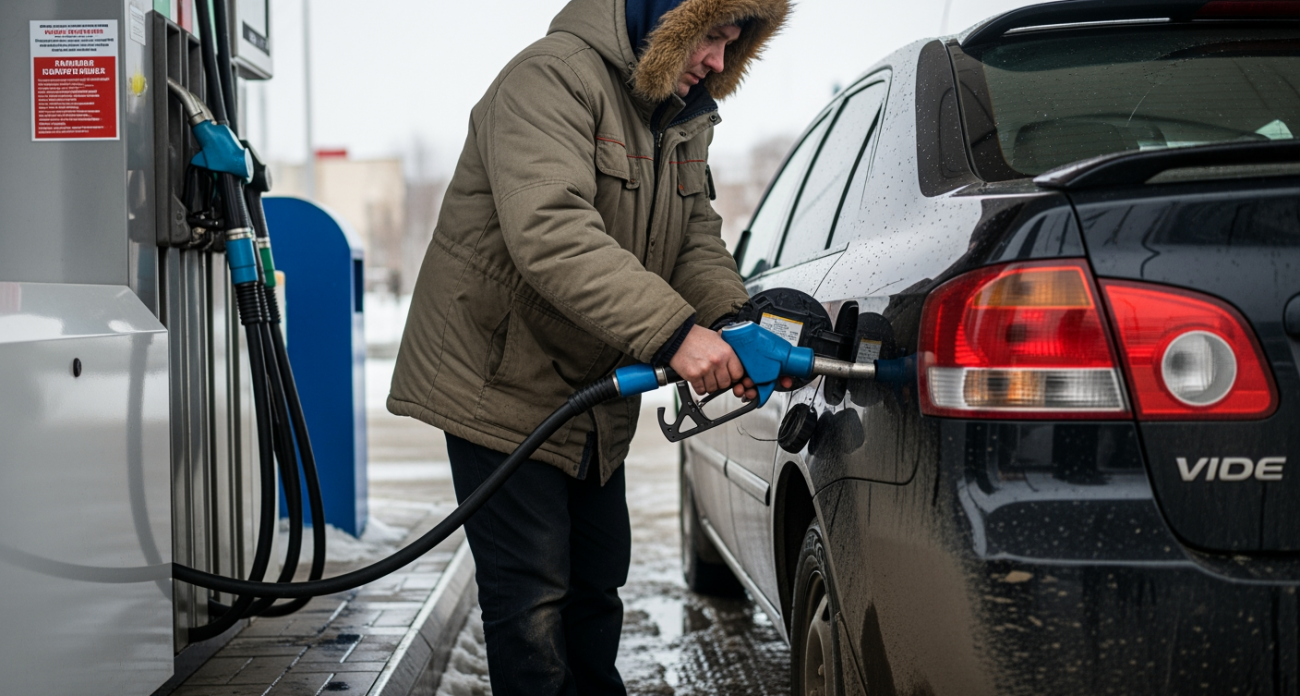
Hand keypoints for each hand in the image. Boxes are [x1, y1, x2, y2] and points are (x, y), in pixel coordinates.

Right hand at [667, 326, 794, 400]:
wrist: (677, 337)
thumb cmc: (696, 337)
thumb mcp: (717, 338)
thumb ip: (728, 350)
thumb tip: (738, 359)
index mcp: (726, 352)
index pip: (738, 373)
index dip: (733, 376)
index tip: (729, 375)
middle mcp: (717, 361)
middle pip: (726, 383)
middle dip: (720, 382)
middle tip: (714, 377)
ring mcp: (705, 369)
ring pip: (713, 388)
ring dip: (709, 386)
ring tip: (705, 377)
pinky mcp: (693, 375)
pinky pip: (701, 390)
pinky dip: (699, 387)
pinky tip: (697, 379)